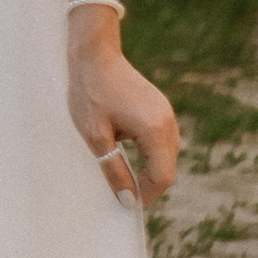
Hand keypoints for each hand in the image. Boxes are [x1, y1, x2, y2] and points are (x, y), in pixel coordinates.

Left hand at [69, 26, 178, 212]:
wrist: (94, 54)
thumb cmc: (90, 93)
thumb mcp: (96, 137)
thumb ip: (114, 170)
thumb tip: (129, 200)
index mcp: (154, 129)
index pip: (162, 176)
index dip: (147, 195)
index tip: (127, 204)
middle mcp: (167, 121)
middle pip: (168, 167)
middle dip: (149, 183)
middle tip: (122, 191)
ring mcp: (166, 112)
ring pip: (167, 154)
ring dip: (149, 168)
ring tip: (122, 171)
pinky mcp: (160, 107)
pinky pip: (162, 139)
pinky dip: (150, 152)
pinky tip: (126, 148)